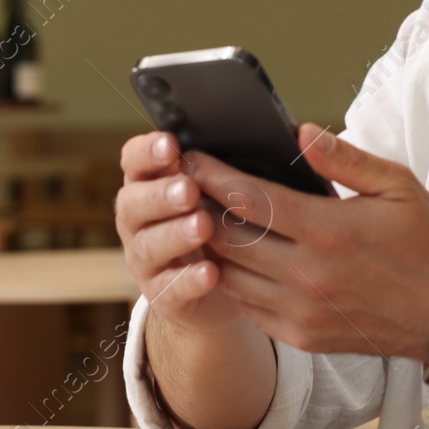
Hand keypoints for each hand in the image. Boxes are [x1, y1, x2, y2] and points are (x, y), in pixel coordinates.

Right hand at [115, 131, 243, 331]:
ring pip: (149, 246)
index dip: (147, 151)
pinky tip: (211, 272)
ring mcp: (146, 258)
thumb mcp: (236, 186)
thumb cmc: (234, 217)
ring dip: (174, 235)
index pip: (134, 159)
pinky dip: (187, 280)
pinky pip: (168, 289)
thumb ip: (241, 162)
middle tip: (190, 190)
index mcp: (151, 181)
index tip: (171, 144)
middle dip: (161, 195)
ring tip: (203, 226)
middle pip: (133, 202)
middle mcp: (140, 218)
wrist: (231, 281)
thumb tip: (295, 134)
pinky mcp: (163, 295)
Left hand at [190, 123, 428, 361]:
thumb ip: (345, 158)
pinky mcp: (303, 337)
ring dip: (208, 248)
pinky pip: (247, 308)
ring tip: (196, 220)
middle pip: (226, 239)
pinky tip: (228, 260)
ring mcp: (302, 311)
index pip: (249, 198)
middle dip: (197, 209)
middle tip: (181, 186)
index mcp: (330, 231)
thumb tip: (301, 132)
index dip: (211, 175)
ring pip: (229, 276)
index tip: (191, 157)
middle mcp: (309, 275)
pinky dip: (231, 281)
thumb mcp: (398, 185)